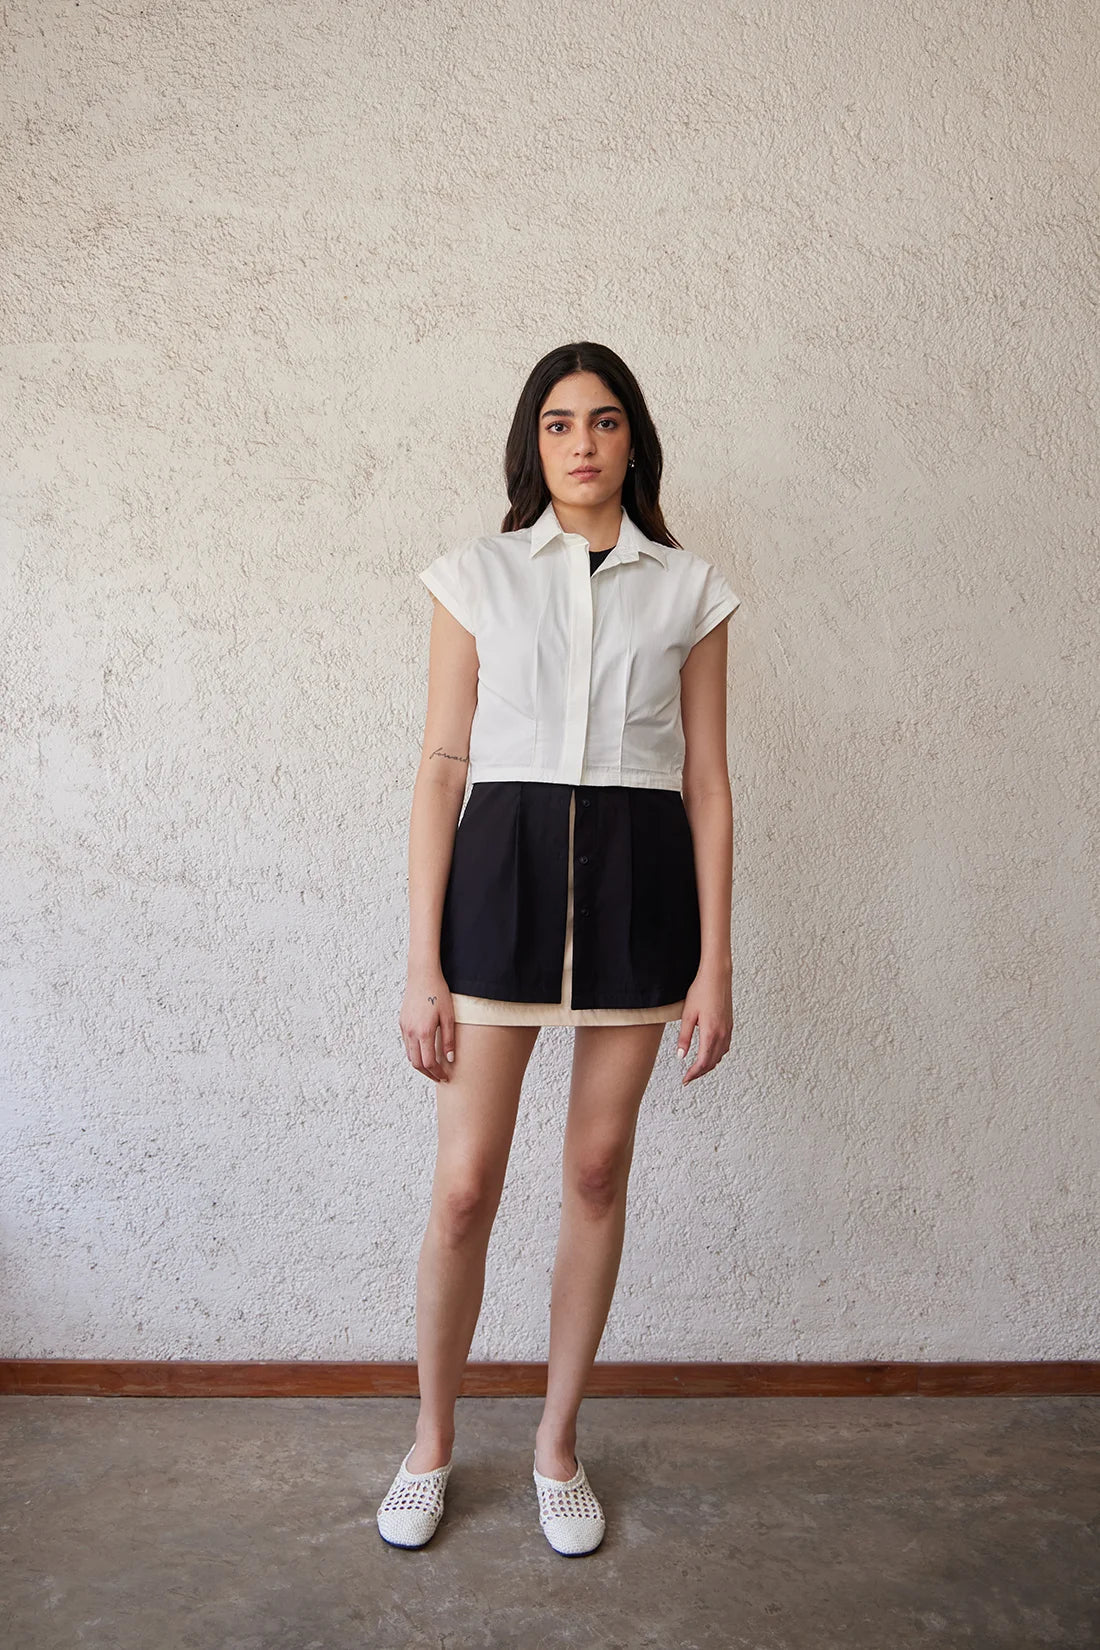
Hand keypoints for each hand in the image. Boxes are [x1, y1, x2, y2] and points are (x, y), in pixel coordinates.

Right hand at [400, 968, 456, 1082]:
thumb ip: (449, 1039)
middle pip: (417, 1063)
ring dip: (420, 1064)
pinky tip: (424, 1052)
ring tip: (433, 1068)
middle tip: (439, 1077)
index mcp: (424, 1032)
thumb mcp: (449, 1016)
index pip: (429, 1062)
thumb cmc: (438, 992)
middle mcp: (411, 1032)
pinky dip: (414, 1053)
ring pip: (409, 1055)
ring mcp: (404, 1027)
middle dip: (428, 1073)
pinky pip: (407, 1044)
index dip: (437, 1073)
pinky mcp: (402, 1022)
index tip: (445, 1076)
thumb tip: (450, 1059)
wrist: (422, 975)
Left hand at [676, 968, 732, 1083]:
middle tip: (688, 1078)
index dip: (693, 1074)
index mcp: (710, 1033)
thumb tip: (681, 1056)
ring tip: (697, 1069)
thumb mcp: (687, 1015)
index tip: (685, 1080)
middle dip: (700, 1072)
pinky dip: (716, 1055)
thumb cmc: (701, 991)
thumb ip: (684, 1037)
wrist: (717, 976)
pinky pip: (725, 1047)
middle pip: (712, 1062)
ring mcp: (728, 1030)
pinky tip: (710, 1054)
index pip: (702, 1062)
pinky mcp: (729, 1025)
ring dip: (709, 1065)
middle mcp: (722, 1034)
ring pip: (720, 1056)